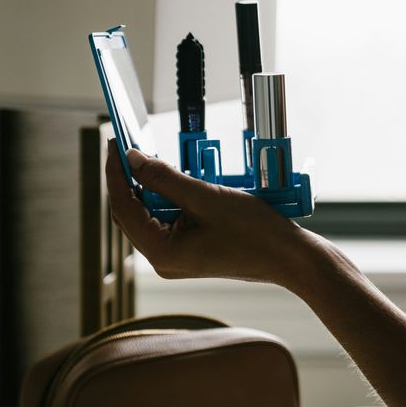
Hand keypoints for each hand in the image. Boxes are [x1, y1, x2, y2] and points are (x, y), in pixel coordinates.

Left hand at [105, 141, 313, 282]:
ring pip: (152, 216)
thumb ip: (165, 178)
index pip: (124, 208)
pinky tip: (177, 180)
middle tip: (129, 148)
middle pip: (133, 214)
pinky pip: (170, 221)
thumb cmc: (255, 234)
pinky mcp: (191, 251)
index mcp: (162, 253)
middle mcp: (164, 261)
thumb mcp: (206, 197)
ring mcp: (177, 258)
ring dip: (153, 188)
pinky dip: (171, 199)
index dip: (116, 174)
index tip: (115, 145)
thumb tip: (133, 160)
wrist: (290, 258)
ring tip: (154, 160)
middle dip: (131, 180)